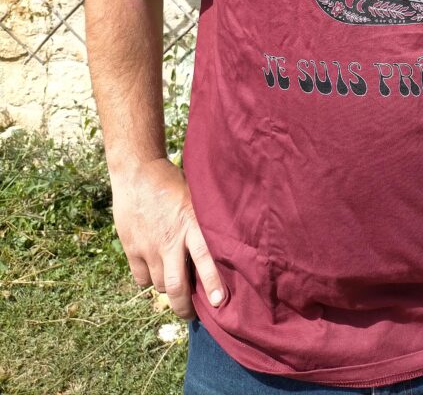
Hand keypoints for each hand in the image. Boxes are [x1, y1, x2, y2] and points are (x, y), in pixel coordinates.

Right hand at [110, 157, 223, 319]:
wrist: (137, 171)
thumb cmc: (174, 183)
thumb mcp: (197, 198)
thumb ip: (206, 223)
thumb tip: (228, 246)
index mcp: (191, 223)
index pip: (205, 258)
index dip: (213, 282)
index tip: (221, 303)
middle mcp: (169, 239)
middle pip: (176, 286)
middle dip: (185, 307)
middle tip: (193, 315)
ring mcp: (148, 246)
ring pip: (160, 286)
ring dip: (170, 291)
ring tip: (178, 291)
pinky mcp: (131, 248)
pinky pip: (141, 279)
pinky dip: (150, 281)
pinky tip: (158, 273)